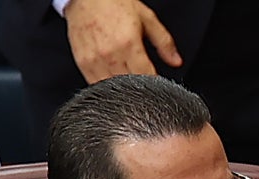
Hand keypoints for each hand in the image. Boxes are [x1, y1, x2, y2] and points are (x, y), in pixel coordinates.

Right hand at [63, 0, 182, 83]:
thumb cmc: (114, 3)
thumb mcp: (146, 18)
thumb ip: (164, 42)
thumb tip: (176, 61)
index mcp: (128, 44)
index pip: (147, 77)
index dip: (156, 85)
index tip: (159, 86)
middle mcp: (110, 54)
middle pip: (130, 86)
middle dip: (141, 88)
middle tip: (145, 84)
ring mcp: (94, 60)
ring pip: (113, 89)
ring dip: (123, 90)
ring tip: (129, 81)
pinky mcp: (82, 63)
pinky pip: (96, 84)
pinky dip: (107, 86)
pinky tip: (114, 80)